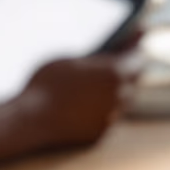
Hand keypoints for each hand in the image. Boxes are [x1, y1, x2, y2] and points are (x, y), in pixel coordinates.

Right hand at [0, 44, 142, 167]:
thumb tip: (109, 52)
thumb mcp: (71, 59)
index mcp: (115, 72)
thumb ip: (96, 56)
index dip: (136, 47)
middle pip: (133, 79)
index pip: (137, 57)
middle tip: (125, 56)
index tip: (138, 36)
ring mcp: (111, 117)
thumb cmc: (48, 83)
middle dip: (129, 68)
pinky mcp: (100, 133)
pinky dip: (105, 107)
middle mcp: (119, 96)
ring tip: (110, 78)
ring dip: (119, 88)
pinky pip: (109, 116)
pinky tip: (93, 100)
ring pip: (122, 99)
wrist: (31, 119)